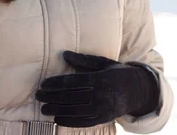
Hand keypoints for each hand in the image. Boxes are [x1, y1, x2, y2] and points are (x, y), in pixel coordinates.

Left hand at [35, 51, 158, 127]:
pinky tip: (57, 119)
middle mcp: (101, 95)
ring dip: (57, 110)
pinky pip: (84, 121)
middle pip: (72, 97)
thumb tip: (64, 54)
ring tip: (43, 109)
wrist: (138, 91)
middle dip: (52, 97)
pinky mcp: (104, 118)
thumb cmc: (117, 73)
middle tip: (38, 96)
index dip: (57, 83)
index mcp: (100, 78)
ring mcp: (103, 108)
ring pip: (76, 111)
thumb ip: (83, 60)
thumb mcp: (103, 63)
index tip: (43, 84)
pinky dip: (70, 121)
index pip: (74, 82)